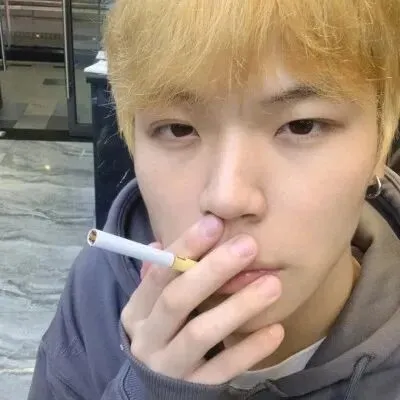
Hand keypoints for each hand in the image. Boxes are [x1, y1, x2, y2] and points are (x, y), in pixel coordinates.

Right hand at [121, 215, 282, 384]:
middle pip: (177, 300)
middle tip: (249, 246)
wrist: (155, 394)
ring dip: (238, 307)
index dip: (184, 247)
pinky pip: (222, 370)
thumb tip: (160, 245)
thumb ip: (158, 279)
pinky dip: (248, 350)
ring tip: (272, 284)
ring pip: (201, 334)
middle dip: (212, 270)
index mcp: (136, 312)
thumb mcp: (151, 309)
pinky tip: (276, 330)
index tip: (215, 223)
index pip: (159, 274)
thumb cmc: (161, 336)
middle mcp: (147, 338)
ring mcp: (168, 367)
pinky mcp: (193, 390)